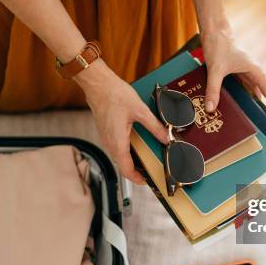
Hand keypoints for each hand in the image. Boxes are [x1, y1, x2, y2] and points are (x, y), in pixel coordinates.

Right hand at [74, 59, 168, 183]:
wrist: (98, 84)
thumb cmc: (114, 95)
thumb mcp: (140, 111)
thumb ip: (154, 126)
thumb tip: (167, 138)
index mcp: (118, 143)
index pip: (127, 171)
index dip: (138, 179)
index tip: (149, 181)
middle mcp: (110, 144)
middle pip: (123, 166)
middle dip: (137, 171)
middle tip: (152, 170)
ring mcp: (106, 138)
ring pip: (120, 156)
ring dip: (132, 161)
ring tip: (147, 159)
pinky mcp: (106, 132)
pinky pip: (117, 147)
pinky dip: (128, 151)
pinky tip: (137, 143)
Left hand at [202, 29, 265, 121]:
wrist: (214, 31)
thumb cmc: (219, 46)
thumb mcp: (215, 69)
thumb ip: (213, 90)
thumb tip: (211, 109)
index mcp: (256, 72)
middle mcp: (254, 73)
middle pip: (264, 96)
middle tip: (265, 129)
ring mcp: (246, 73)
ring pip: (252, 93)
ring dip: (252, 106)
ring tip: (250, 123)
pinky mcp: (237, 72)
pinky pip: (242, 89)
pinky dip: (240, 99)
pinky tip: (234, 108)